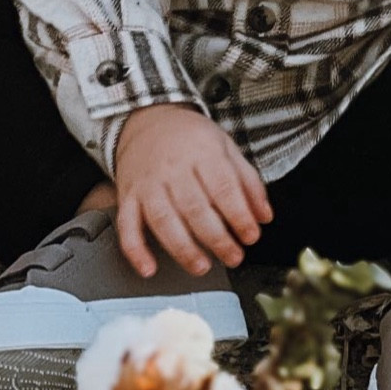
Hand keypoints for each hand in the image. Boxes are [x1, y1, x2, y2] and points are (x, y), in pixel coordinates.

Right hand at [114, 105, 272, 278]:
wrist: (147, 120)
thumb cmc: (191, 138)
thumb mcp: (225, 147)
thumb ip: (247, 181)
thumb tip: (264, 216)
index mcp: (202, 152)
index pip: (223, 187)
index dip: (240, 215)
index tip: (252, 235)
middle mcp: (173, 168)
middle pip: (195, 208)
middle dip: (217, 239)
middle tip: (234, 257)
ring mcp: (148, 183)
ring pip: (163, 221)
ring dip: (183, 249)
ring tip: (202, 266)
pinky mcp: (128, 196)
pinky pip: (127, 226)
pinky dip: (136, 251)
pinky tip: (149, 269)